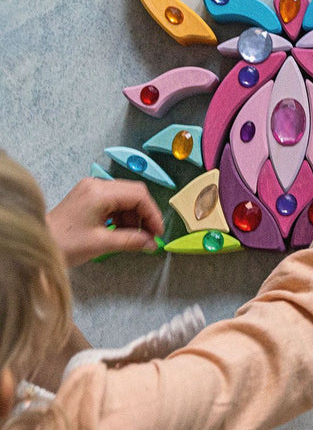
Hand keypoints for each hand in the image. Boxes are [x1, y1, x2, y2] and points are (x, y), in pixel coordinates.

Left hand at [46, 178, 164, 266]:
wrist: (37, 244)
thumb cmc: (64, 244)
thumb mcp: (101, 244)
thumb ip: (131, 241)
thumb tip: (152, 243)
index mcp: (99, 192)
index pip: (138, 195)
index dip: (152, 214)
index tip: (158, 232)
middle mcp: (96, 185)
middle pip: (133, 193)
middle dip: (144, 215)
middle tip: (149, 235)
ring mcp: (91, 189)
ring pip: (125, 198)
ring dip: (133, 217)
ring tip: (132, 237)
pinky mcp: (87, 196)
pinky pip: (114, 201)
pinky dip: (122, 216)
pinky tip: (120, 231)